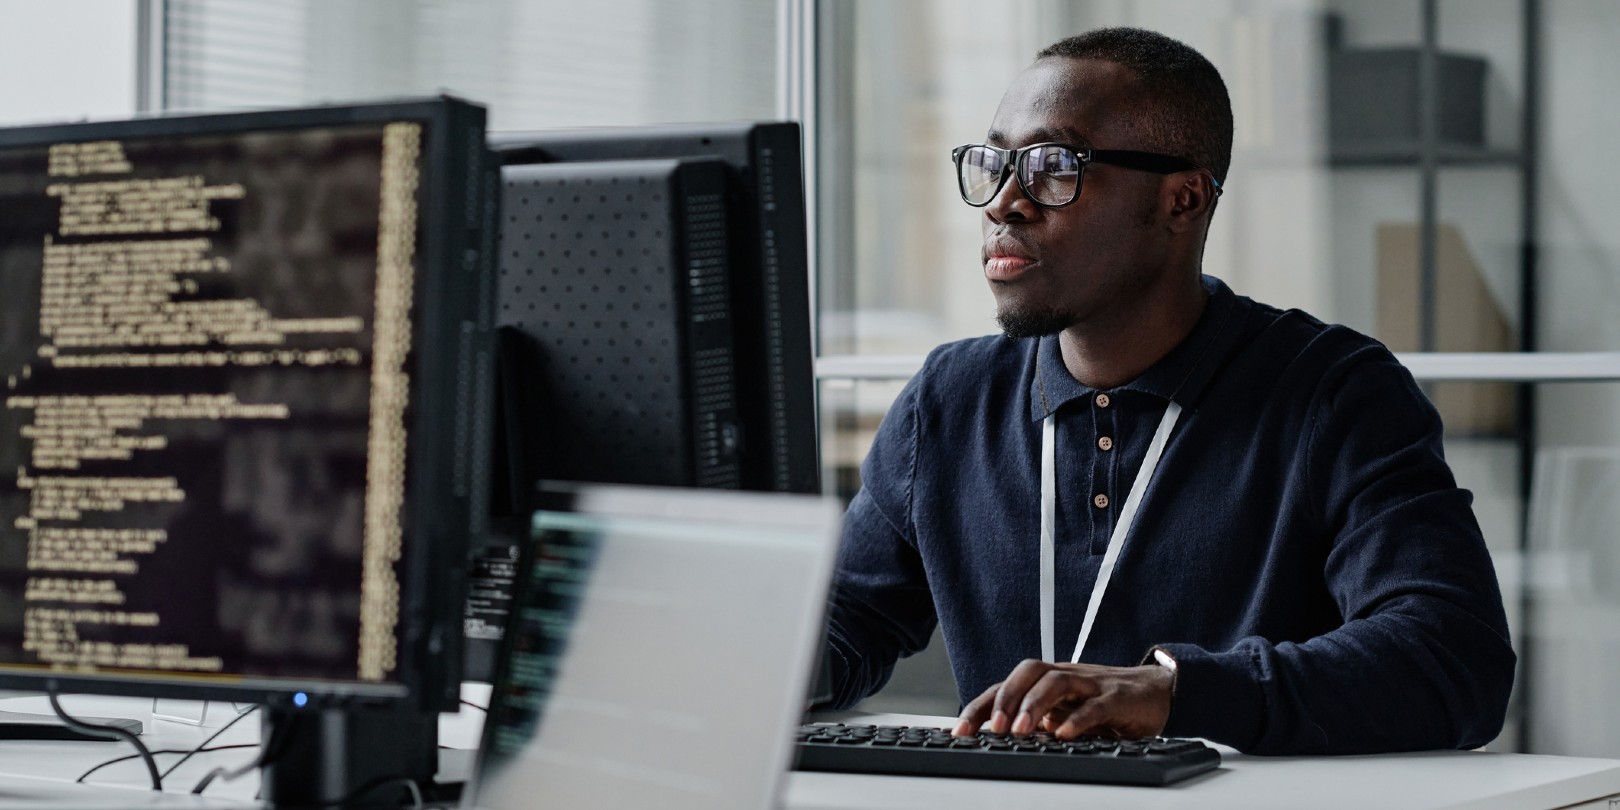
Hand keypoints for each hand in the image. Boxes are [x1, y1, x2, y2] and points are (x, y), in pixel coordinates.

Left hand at [952, 659, 1172, 739]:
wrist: (1156, 691)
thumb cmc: (1104, 703)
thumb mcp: (1065, 714)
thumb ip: (1037, 724)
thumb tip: (996, 743)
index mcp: (1048, 682)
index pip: (1006, 687)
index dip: (980, 707)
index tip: (959, 733)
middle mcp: (1066, 677)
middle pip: (1028, 673)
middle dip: (1004, 699)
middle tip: (991, 729)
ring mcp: (1091, 684)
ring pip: (1056, 682)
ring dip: (1034, 705)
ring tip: (1021, 731)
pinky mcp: (1117, 698)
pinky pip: (1095, 705)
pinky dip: (1078, 719)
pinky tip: (1065, 735)